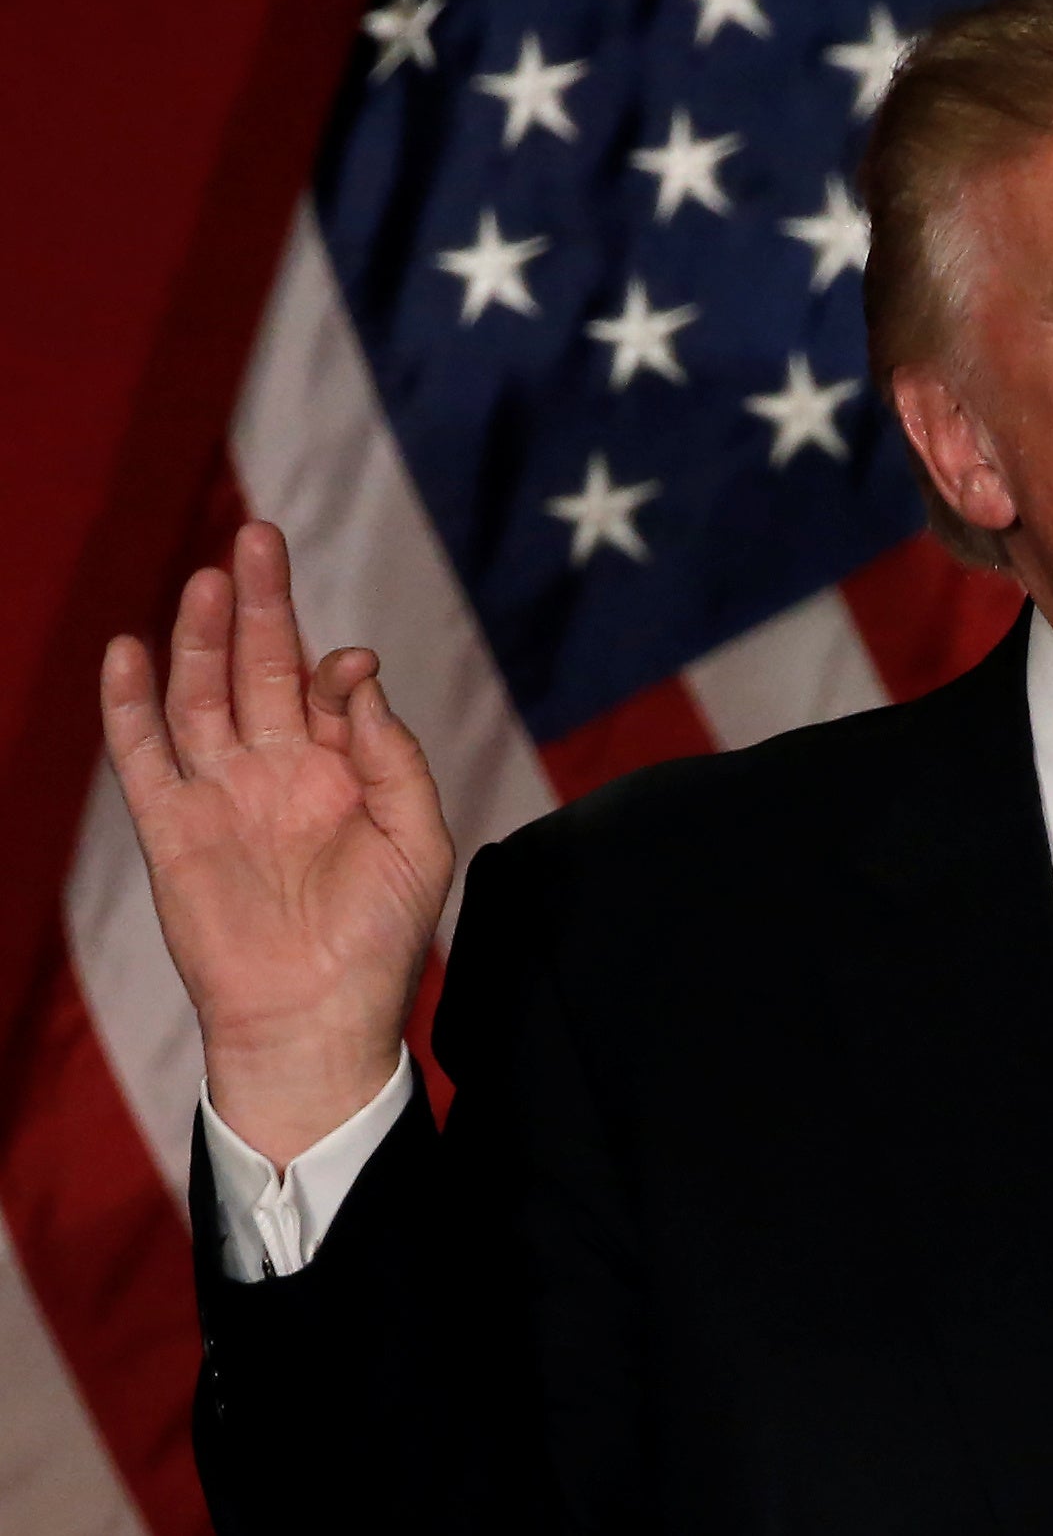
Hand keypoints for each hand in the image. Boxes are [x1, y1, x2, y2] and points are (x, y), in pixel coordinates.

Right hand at [99, 521, 452, 1167]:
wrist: (315, 1020)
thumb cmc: (380, 939)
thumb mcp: (417, 839)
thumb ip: (390, 753)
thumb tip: (355, 674)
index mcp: (341, 771)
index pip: (327, 690)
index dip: (334, 665)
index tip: (345, 664)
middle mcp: (277, 772)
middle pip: (259, 669)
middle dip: (260, 605)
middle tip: (258, 537)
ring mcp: (222, 796)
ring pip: (202, 699)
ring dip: (201, 639)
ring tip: (208, 577)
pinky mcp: (173, 830)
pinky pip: (144, 758)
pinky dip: (131, 706)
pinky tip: (131, 652)